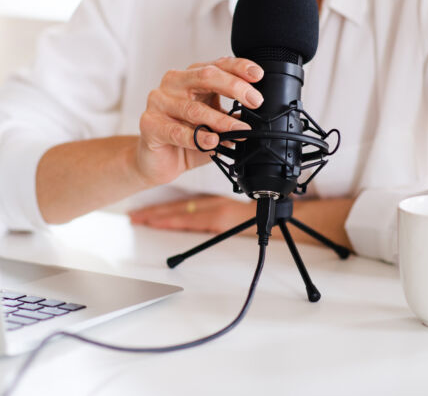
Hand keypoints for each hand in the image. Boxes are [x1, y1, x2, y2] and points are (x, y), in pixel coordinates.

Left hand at [131, 194, 356, 251]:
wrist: (293, 216)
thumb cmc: (277, 213)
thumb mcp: (251, 212)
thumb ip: (234, 214)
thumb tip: (219, 219)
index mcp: (222, 204)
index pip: (189, 205)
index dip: (167, 208)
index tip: (148, 212)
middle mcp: (217, 205)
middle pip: (180, 208)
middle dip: (156, 212)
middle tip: (134, 215)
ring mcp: (218, 212)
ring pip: (182, 212)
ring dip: (160, 215)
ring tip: (140, 218)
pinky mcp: (223, 218)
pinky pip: (193, 219)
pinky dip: (174, 220)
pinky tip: (161, 222)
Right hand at [134, 57, 263, 186]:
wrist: (158, 161)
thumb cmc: (186, 137)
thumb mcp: (214, 124)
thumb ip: (231, 117)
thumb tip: (255, 116)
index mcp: (190, 77)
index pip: (217, 65)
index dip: (239, 67)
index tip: (258, 75)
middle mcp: (173, 84)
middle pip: (206, 77)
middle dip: (234, 87)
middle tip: (255, 101)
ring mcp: (159, 102)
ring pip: (194, 108)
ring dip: (221, 120)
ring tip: (240, 130)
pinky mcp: (149, 124)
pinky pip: (176, 131)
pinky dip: (198, 137)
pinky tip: (212, 142)